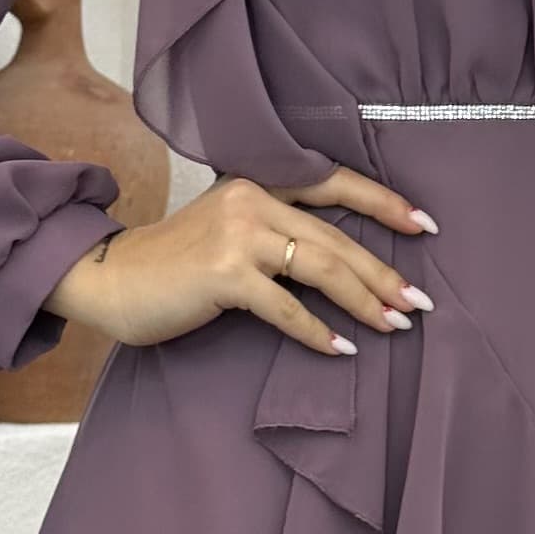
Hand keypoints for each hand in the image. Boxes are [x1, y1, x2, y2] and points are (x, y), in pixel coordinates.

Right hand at [51, 168, 435, 357]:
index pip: (333, 183)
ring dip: (363, 300)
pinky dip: (317, 331)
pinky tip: (341, 350)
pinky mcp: (223, 273)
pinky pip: (286, 307)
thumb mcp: (228, 230)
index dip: (383, 203)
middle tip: (420, 303)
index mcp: (257, 183)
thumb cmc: (174, 265)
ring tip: (395, 325)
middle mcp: (250, 199)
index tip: (425, 225)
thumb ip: (275, 232)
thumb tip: (342, 264)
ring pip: (319, 267)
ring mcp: (236, 234)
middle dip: (383, 272)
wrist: (109, 279)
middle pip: (334, 237)